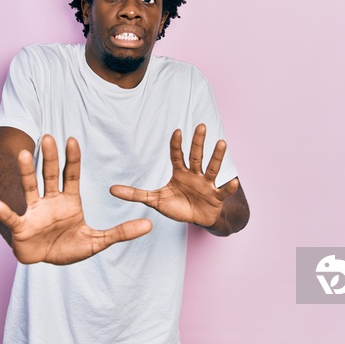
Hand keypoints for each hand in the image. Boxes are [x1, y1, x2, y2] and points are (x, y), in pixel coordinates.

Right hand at [0, 135, 151, 264]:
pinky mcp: (21, 227)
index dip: (72, 158)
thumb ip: (122, 232)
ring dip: (26, 171)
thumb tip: (149, 225)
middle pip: (50, 174)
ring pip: (29, 187)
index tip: (72, 139)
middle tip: (49, 136)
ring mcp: (34, 212)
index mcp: (68, 201)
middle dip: (50, 156)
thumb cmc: (69, 247)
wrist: (46, 261)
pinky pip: (13, 218)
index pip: (71, 174)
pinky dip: (6, 212)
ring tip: (23, 154)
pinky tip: (0, 204)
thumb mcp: (98, 242)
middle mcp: (50, 201)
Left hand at [110, 124, 238, 227]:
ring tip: (222, 142)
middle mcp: (195, 174)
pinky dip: (229, 187)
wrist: (197, 218)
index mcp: (180, 173)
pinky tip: (233, 181)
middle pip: (196, 156)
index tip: (177, 131)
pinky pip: (223, 191)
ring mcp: (207, 184)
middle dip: (198, 142)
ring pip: (212, 168)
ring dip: (217, 156)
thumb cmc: (177, 205)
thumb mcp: (154, 200)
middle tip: (201, 126)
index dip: (177, 145)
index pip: (177, 156)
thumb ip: (134, 194)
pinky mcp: (216, 197)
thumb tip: (111, 189)